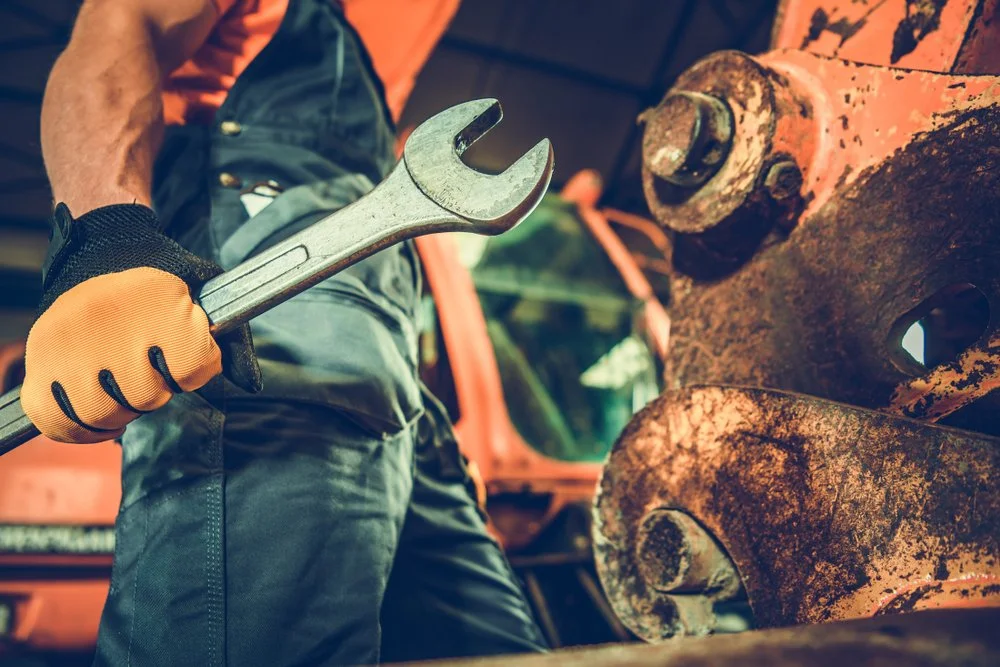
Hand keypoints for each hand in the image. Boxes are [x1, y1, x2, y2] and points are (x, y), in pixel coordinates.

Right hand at [21, 204, 259, 442]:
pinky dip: (81, 427)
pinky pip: (61, 420)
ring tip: (120, 383)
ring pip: (105, 413)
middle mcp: (110, 325)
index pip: (192, 368)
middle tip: (146, 369)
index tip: (181, 355)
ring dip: (119, 409)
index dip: (193, 369)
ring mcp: (70, 345)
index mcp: (158, 304)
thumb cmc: (160, 276)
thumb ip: (232, 339)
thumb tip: (251, 384)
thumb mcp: (203, 291)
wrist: (100, 245)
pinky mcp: (41, 361)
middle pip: (147, 397)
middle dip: (154, 390)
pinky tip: (95, 411)